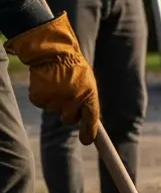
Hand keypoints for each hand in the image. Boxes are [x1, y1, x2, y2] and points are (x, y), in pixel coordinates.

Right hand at [7, 14, 100, 144]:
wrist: (52, 52)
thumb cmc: (74, 68)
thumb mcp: (88, 83)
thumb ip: (88, 101)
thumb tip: (86, 124)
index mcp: (89, 95)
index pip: (90, 120)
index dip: (88, 132)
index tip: (86, 141)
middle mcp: (72, 99)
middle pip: (68, 119)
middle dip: (69, 112)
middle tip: (67, 96)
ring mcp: (55, 99)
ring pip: (55, 112)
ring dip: (56, 102)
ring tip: (57, 85)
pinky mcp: (39, 98)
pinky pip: (43, 105)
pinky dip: (44, 97)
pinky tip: (47, 84)